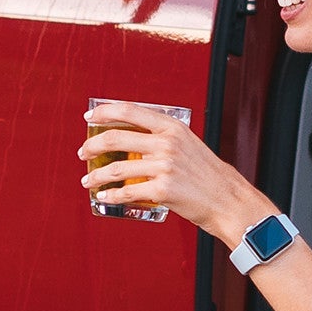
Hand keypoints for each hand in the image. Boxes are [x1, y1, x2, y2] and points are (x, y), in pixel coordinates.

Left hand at [79, 102, 263, 243]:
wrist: (228, 200)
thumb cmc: (208, 175)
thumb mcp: (189, 144)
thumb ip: (163, 138)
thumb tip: (132, 138)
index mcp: (172, 127)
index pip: (130, 110)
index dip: (104, 112)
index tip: (90, 117)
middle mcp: (167, 144)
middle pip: (115, 137)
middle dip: (92, 145)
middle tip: (84, 152)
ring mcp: (164, 167)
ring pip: (116, 168)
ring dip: (96, 175)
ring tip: (88, 180)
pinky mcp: (162, 190)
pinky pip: (127, 191)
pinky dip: (111, 195)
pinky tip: (104, 196)